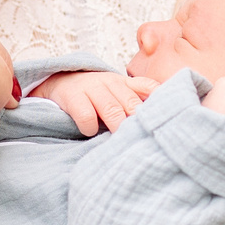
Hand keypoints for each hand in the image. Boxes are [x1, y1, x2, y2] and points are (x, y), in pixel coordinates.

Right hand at [31, 69, 159, 135]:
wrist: (58, 82)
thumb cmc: (94, 96)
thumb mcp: (117, 92)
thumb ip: (136, 101)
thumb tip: (161, 122)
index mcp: (125, 82)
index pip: (149, 87)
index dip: (159, 102)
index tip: (166, 118)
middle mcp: (111, 83)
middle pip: (132, 103)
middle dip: (138, 122)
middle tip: (144, 139)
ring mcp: (92, 88)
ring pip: (112, 110)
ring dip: (118, 127)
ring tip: (122, 141)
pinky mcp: (74, 97)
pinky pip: (87, 116)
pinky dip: (90, 129)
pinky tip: (90, 133)